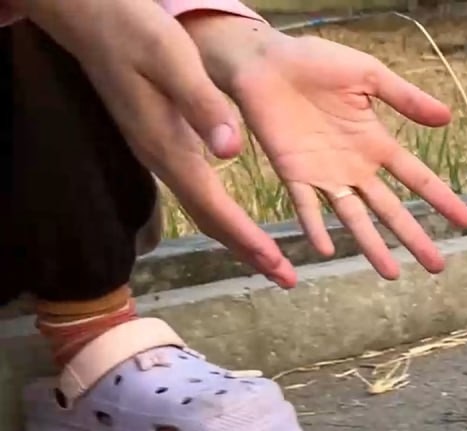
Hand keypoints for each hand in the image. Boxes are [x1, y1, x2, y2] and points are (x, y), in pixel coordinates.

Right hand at [20, 0, 298, 284]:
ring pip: (204, 209)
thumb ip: (202, 105)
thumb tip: (230, 151)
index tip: (275, 262)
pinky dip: (224, 216)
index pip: (212, 204)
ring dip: (238, 239)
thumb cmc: (135, 31)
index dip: (245, 237)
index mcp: (166, 145)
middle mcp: (161, 158)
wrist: (92, 17)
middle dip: (248, 251)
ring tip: (272, 263)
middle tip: (286, 279)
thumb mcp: (173, 60)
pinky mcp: (161, 142)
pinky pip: (197, 192)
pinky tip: (242, 224)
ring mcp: (159, 153)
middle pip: (209, 219)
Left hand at [183, 13, 466, 279]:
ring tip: (391, 274)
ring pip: (354, 218)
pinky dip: (315, 227)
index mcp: (376, 142)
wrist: (265, 59)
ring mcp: (324, 173)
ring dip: (372, 246)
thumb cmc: (316, 62)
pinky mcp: (292, 171)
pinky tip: (328, 250)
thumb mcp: (369, 75)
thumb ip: (405, 98)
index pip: (417, 178)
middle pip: (391, 209)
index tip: (465, 222)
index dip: (441, 199)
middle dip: (414, 237)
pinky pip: (305, 206)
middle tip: (437, 266)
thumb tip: (447, 117)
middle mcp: (354, 166)